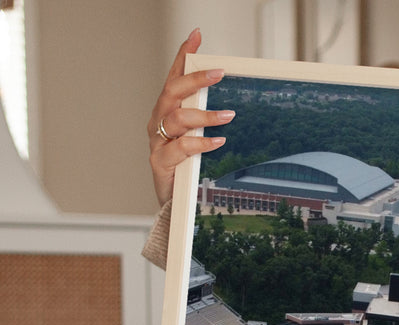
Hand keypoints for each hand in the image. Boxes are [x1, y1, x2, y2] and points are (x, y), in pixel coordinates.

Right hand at [147, 27, 234, 205]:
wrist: (171, 202)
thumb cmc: (184, 167)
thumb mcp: (194, 137)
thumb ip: (203, 119)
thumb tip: (230, 104)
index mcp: (165, 111)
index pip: (173, 77)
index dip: (183, 56)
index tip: (196, 36)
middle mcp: (157, 122)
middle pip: (172, 92)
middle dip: (195, 80)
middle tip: (219, 73)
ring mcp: (156, 142)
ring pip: (177, 119)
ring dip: (205, 115)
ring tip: (228, 116)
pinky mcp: (160, 163)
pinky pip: (181, 148)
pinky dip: (201, 143)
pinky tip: (218, 141)